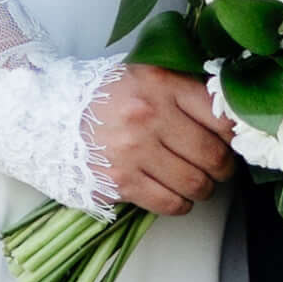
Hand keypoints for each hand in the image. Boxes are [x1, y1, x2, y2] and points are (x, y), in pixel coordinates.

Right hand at [81, 65, 230, 214]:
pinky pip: (170, 203)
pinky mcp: (120, 181)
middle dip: (222, 168)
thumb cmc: (105, 99)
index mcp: (160, 84)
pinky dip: (181, 204)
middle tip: (217, 168)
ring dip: (202, 188)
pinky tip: (174, 194)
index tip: (229, 142)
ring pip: (196, 184)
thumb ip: (184, 91)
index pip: (221, 117)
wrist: (49, 116)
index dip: (233, 136)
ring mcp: (133, 150)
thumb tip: (231, 119)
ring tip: (194, 181)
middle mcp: (148, 115)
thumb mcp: (145, 77)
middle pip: (213, 155)